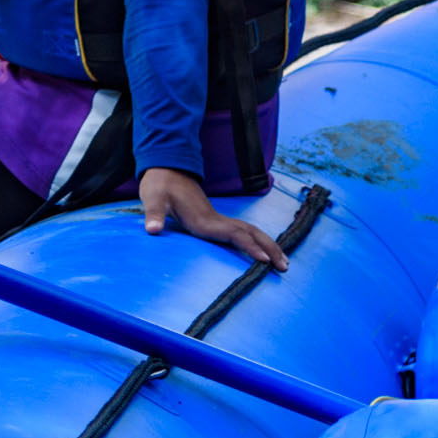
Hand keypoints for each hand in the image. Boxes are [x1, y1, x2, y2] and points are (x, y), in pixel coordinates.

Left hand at [139, 167, 288, 270]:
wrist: (166, 170)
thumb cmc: (160, 186)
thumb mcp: (154, 199)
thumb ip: (154, 214)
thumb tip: (152, 229)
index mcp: (204, 219)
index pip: (234, 234)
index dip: (249, 246)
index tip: (263, 260)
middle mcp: (216, 220)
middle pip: (251, 233)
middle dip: (269, 248)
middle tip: (285, 267)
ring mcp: (217, 220)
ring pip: (250, 232)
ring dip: (267, 245)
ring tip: (282, 263)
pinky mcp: (215, 221)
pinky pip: (242, 233)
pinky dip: (256, 242)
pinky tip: (261, 252)